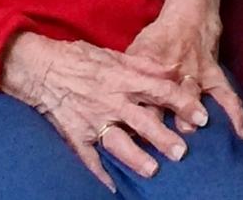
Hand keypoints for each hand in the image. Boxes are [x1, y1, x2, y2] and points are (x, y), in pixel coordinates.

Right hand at [1, 32, 207, 192]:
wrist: (40, 67)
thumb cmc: (79, 57)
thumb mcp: (113, 54)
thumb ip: (144, 65)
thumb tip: (172, 71)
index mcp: (122, 79)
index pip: (159, 91)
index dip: (181, 103)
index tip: (201, 115)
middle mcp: (110, 101)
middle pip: (142, 121)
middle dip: (163, 137)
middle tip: (183, 151)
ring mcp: (92, 120)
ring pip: (117, 141)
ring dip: (135, 157)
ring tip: (153, 170)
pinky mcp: (75, 135)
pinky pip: (88, 157)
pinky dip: (100, 173)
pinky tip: (113, 188)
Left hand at [126, 5, 242, 139]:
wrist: (190, 12)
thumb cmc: (159, 36)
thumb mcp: (136, 50)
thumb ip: (128, 76)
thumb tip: (116, 105)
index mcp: (147, 67)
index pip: (138, 97)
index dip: (134, 119)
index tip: (131, 142)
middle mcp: (169, 71)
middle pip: (164, 102)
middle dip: (162, 125)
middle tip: (159, 147)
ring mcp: (193, 73)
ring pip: (191, 98)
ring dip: (190, 118)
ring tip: (190, 141)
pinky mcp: (212, 72)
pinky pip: (227, 94)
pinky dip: (236, 114)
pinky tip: (242, 135)